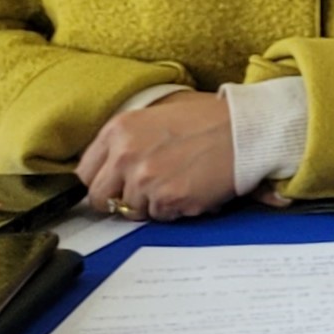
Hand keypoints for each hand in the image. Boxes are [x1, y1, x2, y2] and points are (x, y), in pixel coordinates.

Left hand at [78, 92, 244, 221]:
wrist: (248, 128)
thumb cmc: (211, 119)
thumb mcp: (157, 116)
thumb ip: (126, 141)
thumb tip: (108, 171)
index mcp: (119, 129)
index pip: (84, 172)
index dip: (101, 182)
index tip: (114, 185)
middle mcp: (125, 154)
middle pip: (99, 198)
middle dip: (119, 199)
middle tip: (145, 192)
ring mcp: (145, 178)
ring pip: (132, 210)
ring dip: (152, 204)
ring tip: (179, 182)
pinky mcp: (168, 198)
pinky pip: (160, 217)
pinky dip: (176, 208)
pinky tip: (192, 187)